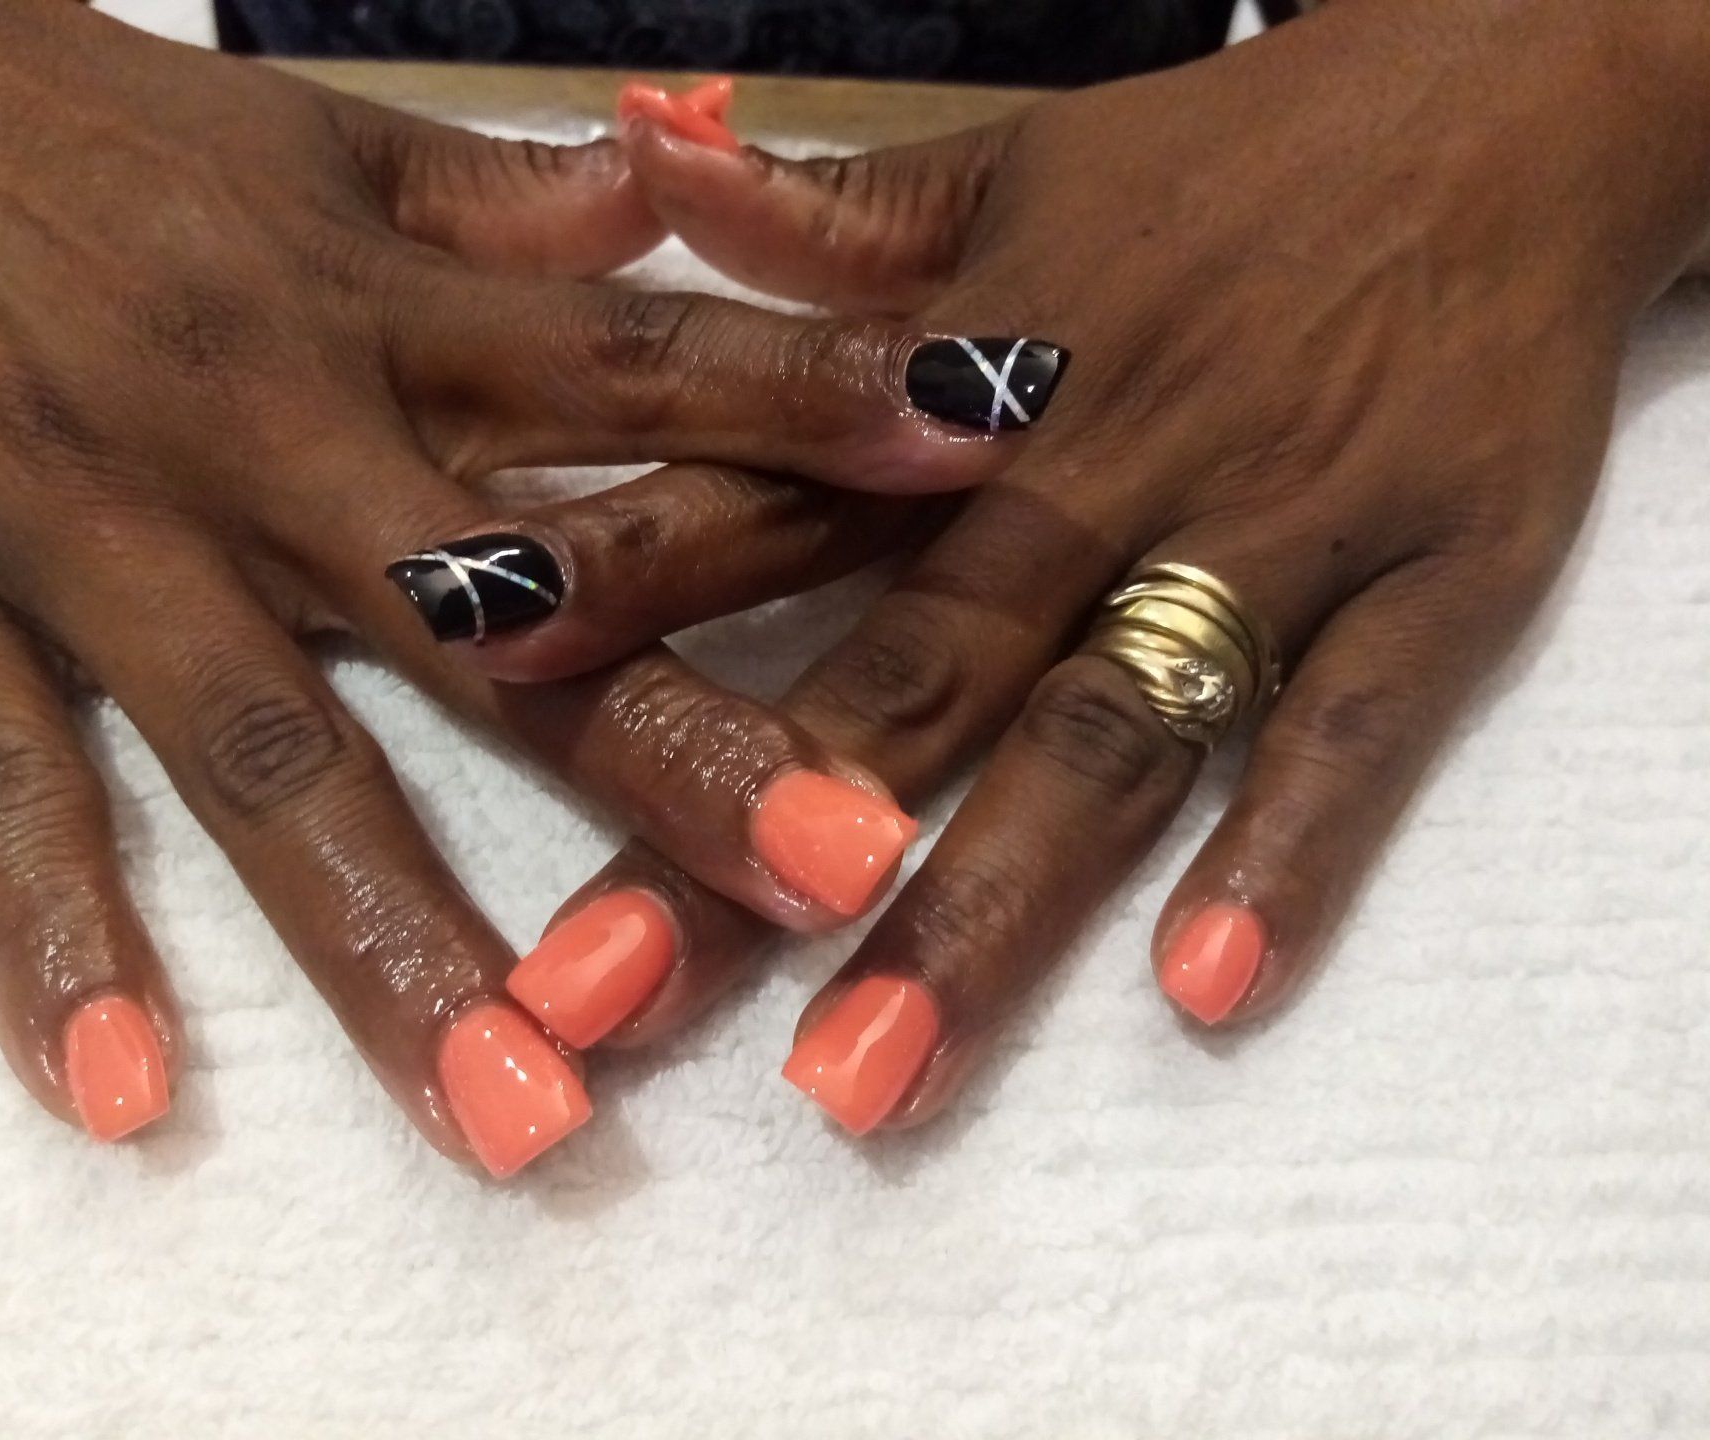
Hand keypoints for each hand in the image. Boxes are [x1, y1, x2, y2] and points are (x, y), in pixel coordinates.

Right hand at [0, 0, 1039, 1169]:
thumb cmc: (62, 130)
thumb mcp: (298, 140)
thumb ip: (503, 199)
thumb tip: (700, 176)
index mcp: (367, 300)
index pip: (633, 358)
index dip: (812, 400)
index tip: (990, 450)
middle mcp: (257, 422)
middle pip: (492, 607)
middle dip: (666, 746)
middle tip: (831, 883)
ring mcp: (84, 522)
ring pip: (267, 747)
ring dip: (394, 935)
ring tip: (526, 1107)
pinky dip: (48, 942)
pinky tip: (122, 1092)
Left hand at [501, 0, 1709, 1128]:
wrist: (1504, 111)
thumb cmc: (1223, 167)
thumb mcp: (1007, 168)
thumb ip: (823, 216)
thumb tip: (639, 154)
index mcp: (964, 372)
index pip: (766, 496)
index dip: (611, 585)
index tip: (462, 674)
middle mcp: (1094, 462)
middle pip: (904, 672)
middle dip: (746, 835)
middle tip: (601, 998)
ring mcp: (1268, 527)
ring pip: (1101, 732)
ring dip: (981, 906)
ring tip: (861, 1075)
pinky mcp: (1439, 577)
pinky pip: (1358, 731)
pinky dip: (1287, 854)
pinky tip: (1203, 988)